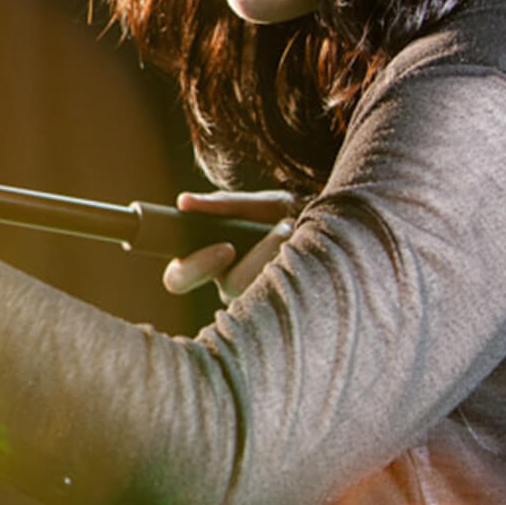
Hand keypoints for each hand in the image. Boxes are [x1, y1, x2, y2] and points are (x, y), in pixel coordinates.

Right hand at [161, 190, 297, 299]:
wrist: (326, 227)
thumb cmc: (280, 214)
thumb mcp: (252, 205)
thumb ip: (220, 205)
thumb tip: (183, 201)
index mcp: (207, 262)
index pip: (178, 278)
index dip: (194, 268)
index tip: (227, 247)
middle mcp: (229, 284)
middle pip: (228, 289)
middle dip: (254, 262)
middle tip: (275, 236)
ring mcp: (257, 297)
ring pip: (263, 289)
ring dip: (280, 256)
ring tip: (293, 228)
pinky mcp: (287, 303)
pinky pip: (286, 292)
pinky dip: (298, 264)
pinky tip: (306, 245)